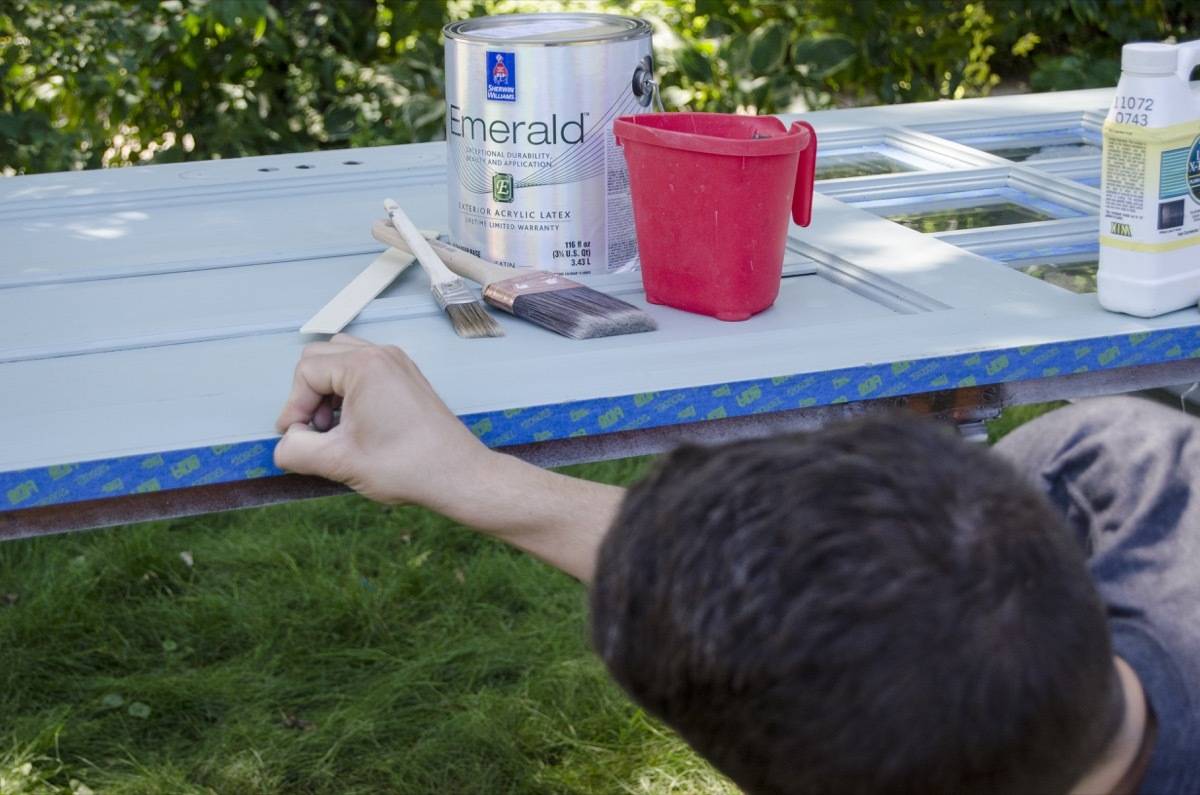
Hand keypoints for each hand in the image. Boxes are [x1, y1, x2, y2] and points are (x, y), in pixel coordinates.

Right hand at [274, 334, 491, 509]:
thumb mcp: (338, 462)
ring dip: (327, 391)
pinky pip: (364, 371)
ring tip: (333, 429)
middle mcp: (382, 355)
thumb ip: (296, 450)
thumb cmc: (407, 466)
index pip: (306, 372)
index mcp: (365, 366)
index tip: (297, 438)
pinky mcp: (407, 378)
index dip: (293, 406)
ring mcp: (398, 364)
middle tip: (315, 431)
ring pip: (341, 361)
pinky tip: (354, 426)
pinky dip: (349, 391)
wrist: (458, 475)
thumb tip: (284, 444)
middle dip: (308, 394)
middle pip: (320, 358)